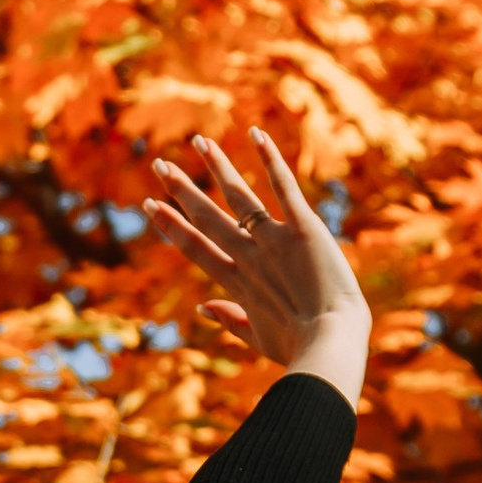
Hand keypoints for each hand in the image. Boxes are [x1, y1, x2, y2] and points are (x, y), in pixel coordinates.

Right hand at [144, 128, 370, 412]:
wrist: (330, 344)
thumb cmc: (300, 349)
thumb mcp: (260, 339)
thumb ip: (230, 321)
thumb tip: (202, 309)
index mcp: (237, 284)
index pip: (196, 248)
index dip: (172, 226)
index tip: (151, 206)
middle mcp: (248, 257)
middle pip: (208, 218)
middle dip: (181, 190)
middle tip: (160, 166)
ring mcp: (273, 241)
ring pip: (238, 196)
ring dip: (217, 166)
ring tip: (200, 142)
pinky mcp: (303, 229)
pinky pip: (283, 187)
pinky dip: (270, 159)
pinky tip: (255, 134)